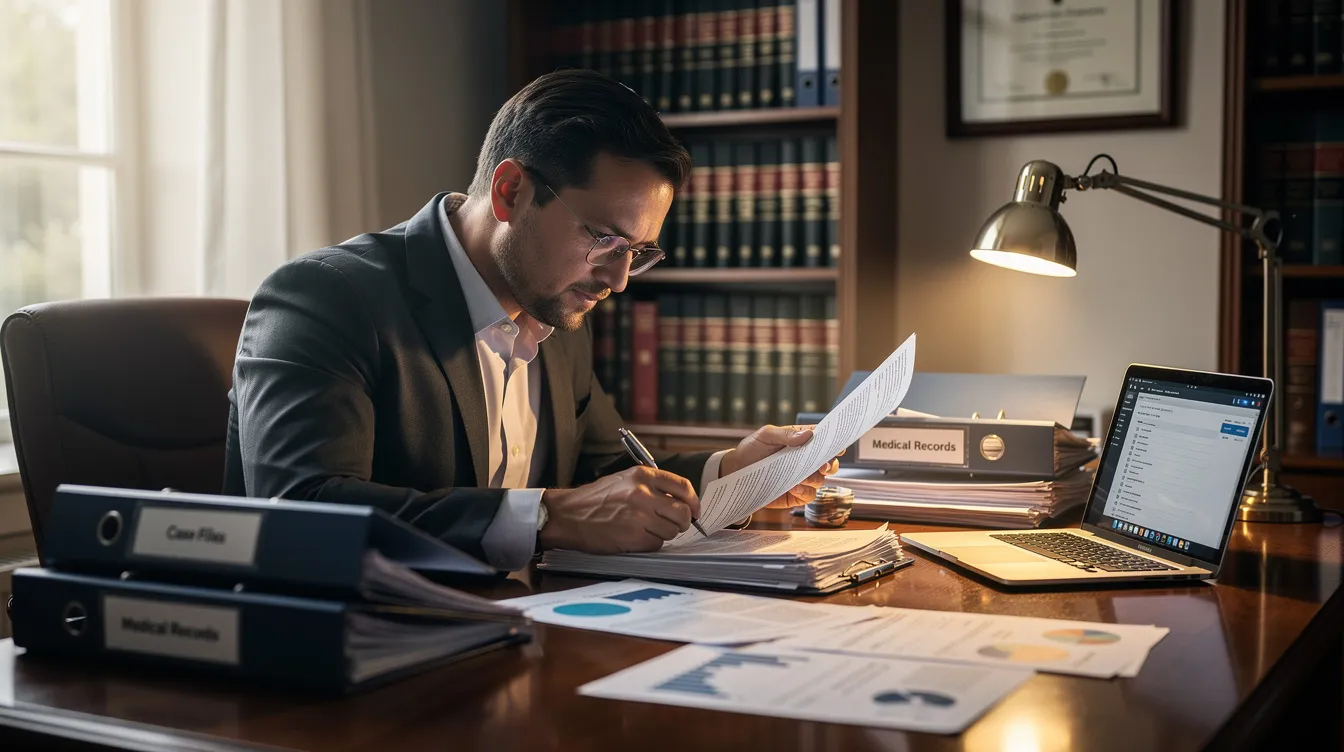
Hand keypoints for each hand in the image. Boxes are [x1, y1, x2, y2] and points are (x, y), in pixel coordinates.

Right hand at [539, 466, 700, 553]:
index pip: (684, 487)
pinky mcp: (633, 537)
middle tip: (674, 525)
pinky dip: (650, 544)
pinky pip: (656, 544)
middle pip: (683, 512)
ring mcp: (639, 516)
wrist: (568, 515)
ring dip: (664, 534)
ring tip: (646, 530)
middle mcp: (643, 493)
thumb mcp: (625, 479)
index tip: (695, 511)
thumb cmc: (595, 499)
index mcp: (643, 475)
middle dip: (682, 522)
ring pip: (672, 531)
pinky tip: (635, 538)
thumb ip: (652, 486)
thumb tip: (681, 501)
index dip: (694, 502)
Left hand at [719, 425, 843, 508]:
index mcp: (799, 442)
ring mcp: (800, 478)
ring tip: (800, 477)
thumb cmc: (751, 450)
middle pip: (827, 462)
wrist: (734, 472)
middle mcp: (803, 461)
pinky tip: (794, 487)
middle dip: (830, 464)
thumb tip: (809, 435)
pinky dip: (805, 492)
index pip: (821, 441)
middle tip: (823, 465)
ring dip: (813, 478)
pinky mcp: (795, 495)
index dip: (832, 442)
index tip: (838, 445)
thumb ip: (786, 434)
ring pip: (820, 480)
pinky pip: (809, 496)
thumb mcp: (766, 436)